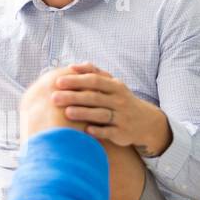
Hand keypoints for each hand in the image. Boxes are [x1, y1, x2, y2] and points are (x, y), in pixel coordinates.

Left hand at [52, 62, 169, 154]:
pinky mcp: (122, 133)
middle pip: (94, 97)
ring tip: (67, 113)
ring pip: (101, 114)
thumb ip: (93, 73)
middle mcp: (119, 100)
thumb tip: (72, 66)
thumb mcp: (112, 84)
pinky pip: (109, 132)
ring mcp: (122, 117)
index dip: (76, 80)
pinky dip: (98, 131)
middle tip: (54, 98)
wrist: (145, 121)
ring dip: (84, 113)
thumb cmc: (120, 100)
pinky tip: (86, 130)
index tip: (58, 82)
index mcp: (116, 86)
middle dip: (74, 97)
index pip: (94, 80)